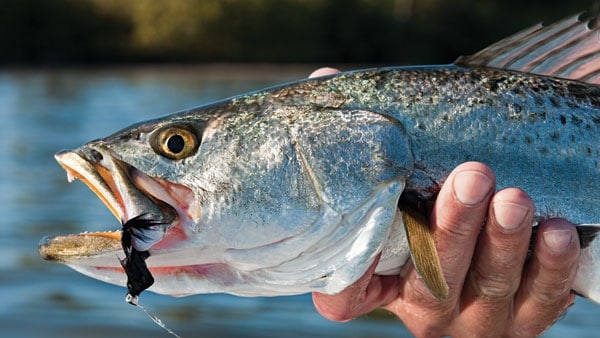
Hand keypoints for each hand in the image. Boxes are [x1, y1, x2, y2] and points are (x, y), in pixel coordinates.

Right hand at [311, 160, 579, 335]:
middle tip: (471, 177)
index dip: (345, 276)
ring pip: (487, 287)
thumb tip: (328, 78)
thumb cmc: (428, 198)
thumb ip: (361, 137)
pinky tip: (556, 230)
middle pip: (432, 281)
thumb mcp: (396, 176)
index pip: (343, 297)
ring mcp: (472, 318)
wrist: (493, 228)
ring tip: (515, 197)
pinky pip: (538, 301)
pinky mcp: (522, 320)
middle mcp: (423, 308)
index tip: (360, 224)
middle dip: (453, 228)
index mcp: (379, 284)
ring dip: (502, 241)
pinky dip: (549, 266)